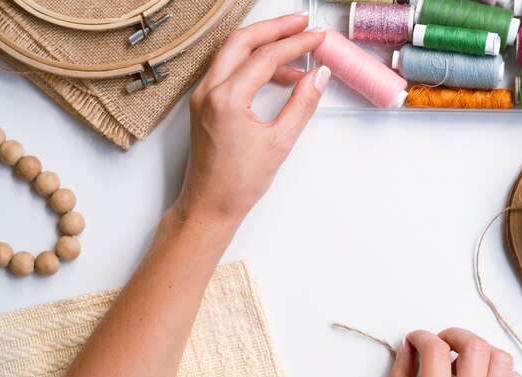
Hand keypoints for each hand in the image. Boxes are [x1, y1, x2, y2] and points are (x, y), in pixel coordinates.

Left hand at [174, 13, 329, 225]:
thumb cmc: (236, 184)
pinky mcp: (203, 105)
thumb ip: (302, 105)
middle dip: (275, 28)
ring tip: (295, 52)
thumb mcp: (279, 143)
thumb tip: (318, 77)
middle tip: (302, 24)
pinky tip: (276, 75)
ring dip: (262, 45)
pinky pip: (227, 71)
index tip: (317, 37)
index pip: (266, 56)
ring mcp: (202, 97)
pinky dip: (251, 64)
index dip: (296, 43)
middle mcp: (208, 92)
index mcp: (226, 99)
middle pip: (242, 41)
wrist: (209, 206)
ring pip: (232, 53)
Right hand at [383, 328, 521, 376]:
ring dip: (480, 351)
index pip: (435, 350)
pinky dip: (500, 372)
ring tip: (462, 360)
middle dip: (454, 334)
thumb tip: (407, 350)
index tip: (416, 340)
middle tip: (441, 343)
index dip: (422, 336)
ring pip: (501, 359)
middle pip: (475, 346)